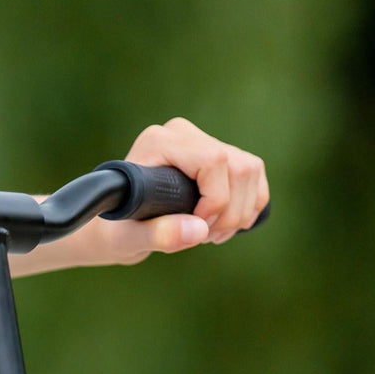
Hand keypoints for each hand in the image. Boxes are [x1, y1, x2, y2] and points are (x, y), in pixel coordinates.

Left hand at [84, 117, 268, 265]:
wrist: (121, 226)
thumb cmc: (120, 230)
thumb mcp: (130, 239)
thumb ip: (158, 234)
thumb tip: (199, 230)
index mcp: (159, 142)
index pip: (213, 160)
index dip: (216, 200)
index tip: (198, 229)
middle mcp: (183, 134)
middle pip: (239, 166)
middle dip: (230, 212)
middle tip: (204, 238)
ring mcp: (203, 142)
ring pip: (250, 171)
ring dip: (239, 213)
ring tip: (210, 235)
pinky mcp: (220, 157)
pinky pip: (254, 176)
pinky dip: (248, 207)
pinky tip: (225, 226)